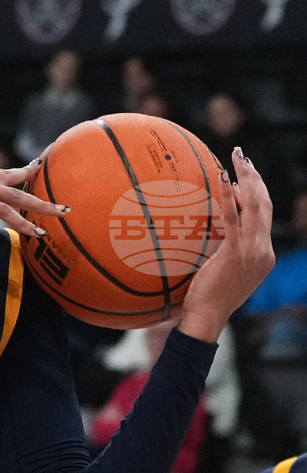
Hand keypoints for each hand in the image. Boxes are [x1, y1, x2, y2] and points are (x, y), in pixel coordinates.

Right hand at [0, 159, 68, 235]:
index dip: (14, 173)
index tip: (32, 170)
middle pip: (11, 178)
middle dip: (36, 182)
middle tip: (56, 187)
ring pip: (15, 194)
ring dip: (40, 205)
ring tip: (60, 213)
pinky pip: (3, 211)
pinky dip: (21, 221)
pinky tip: (34, 231)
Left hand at [177, 148, 274, 341]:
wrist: (207, 316)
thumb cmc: (206, 296)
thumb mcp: (222, 269)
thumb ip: (224, 249)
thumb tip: (210, 228)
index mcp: (263, 254)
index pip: (264, 216)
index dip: (255, 193)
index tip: (244, 176)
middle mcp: (263, 250)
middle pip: (265, 205)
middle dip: (256, 177)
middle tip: (243, 157)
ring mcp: (254, 251)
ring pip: (256, 205)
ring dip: (247, 178)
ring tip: (237, 157)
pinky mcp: (236, 252)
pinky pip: (233, 217)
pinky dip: (228, 195)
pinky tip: (222, 177)